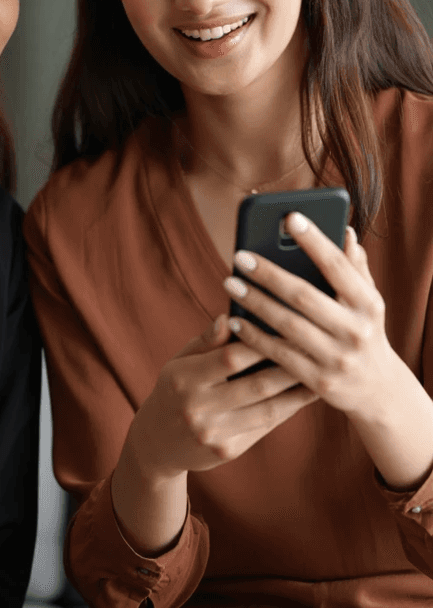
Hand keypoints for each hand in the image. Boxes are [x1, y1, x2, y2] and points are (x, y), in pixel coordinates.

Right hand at [132, 312, 317, 479]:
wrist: (156, 443)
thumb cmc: (173, 390)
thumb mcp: (179, 362)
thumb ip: (205, 342)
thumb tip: (228, 317)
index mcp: (183, 379)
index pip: (230, 358)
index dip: (261, 343)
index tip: (287, 327)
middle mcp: (197, 409)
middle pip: (256, 385)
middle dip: (289, 365)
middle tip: (317, 347)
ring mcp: (213, 433)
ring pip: (267, 408)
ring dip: (297, 390)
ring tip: (320, 369)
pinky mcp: (228, 451)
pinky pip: (265, 426)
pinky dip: (287, 408)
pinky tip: (303, 393)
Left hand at [223, 213, 400, 420]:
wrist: (377, 390)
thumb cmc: (364, 331)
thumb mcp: (368, 302)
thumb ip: (355, 268)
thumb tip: (346, 231)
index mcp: (368, 303)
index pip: (338, 266)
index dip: (315, 240)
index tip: (290, 217)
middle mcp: (356, 330)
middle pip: (304, 296)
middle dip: (269, 274)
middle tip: (239, 257)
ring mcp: (338, 357)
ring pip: (287, 325)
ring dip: (255, 302)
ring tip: (230, 282)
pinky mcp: (319, 380)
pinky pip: (280, 355)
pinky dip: (255, 337)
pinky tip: (234, 319)